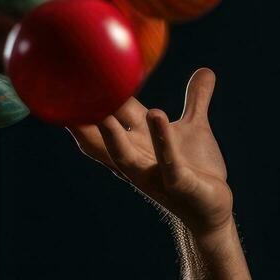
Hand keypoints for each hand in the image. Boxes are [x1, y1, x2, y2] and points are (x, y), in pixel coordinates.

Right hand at [68, 68, 233, 237]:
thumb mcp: (195, 128)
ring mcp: (155, 174)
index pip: (108, 115)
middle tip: (68, 93)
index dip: (92, 96)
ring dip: (112, 135)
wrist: (212, 210)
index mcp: (137, 141)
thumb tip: (205, 70)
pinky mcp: (179, 184)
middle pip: (100, 139)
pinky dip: (161, 140)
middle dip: (84, 120)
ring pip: (124, 156)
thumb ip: (196, 99)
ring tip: (103, 113)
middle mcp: (138, 158)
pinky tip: (156, 115)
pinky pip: (167, 162)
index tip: (75, 70)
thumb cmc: (196, 169)